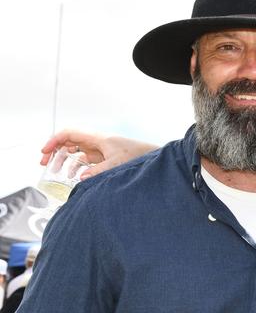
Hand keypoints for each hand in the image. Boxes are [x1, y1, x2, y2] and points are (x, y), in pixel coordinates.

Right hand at [40, 129, 158, 179]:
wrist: (153, 157)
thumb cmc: (138, 156)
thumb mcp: (116, 164)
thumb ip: (98, 171)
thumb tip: (80, 178)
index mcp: (98, 138)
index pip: (69, 134)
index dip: (54, 141)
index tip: (44, 152)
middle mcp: (97, 142)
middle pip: (69, 142)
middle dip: (55, 151)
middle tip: (45, 164)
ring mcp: (101, 150)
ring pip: (76, 151)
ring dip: (65, 160)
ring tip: (56, 172)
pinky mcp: (106, 158)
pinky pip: (86, 159)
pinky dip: (77, 166)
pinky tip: (74, 176)